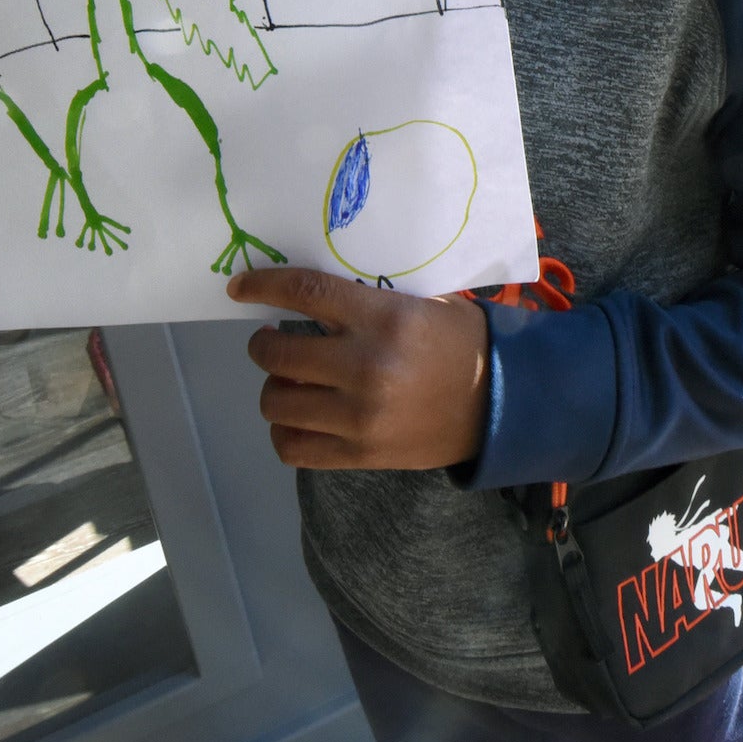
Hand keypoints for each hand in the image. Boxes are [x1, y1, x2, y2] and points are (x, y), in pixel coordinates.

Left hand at [229, 267, 491, 470]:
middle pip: (278, 355)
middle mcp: (365, 367)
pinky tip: (297, 418)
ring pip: (276, 403)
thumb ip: (370, 301)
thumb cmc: (460, 343)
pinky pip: (293, 447)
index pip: (304, 294)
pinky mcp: (359, 454)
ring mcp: (359, 416)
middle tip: (271, 341)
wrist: (502, 404)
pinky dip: (284, 431)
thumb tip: (309, 297)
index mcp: (384, 319)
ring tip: (290, 382)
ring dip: (274, 388)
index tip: (240, 287)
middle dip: (263, 345)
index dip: (263, 286)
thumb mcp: (422, 305)